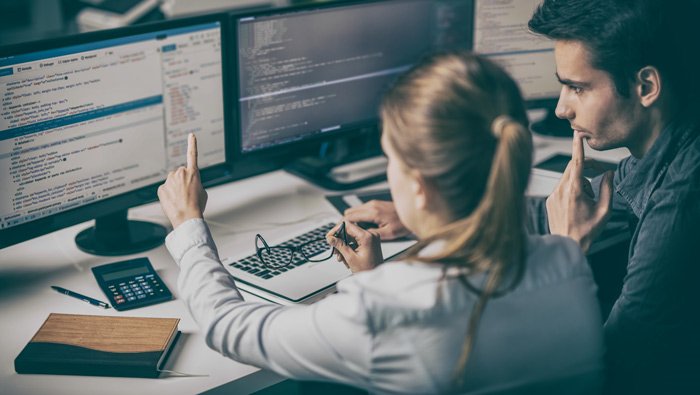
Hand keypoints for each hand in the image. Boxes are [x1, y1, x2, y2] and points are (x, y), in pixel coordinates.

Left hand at [158, 134, 207, 228]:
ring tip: (181, 199)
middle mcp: (180, 173)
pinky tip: (173, 202)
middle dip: (182, 181)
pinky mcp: (161, 188)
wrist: (187, 217)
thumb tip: (186, 184)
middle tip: (187, 193)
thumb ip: (194, 183)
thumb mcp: (202, 192)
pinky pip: (165, 189)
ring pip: (172, 181)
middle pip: (180, 173)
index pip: (193, 155)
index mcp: (193, 173)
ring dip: (175, 187)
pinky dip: (168, 194)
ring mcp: (169, 180)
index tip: (191, 135)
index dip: (193, 144)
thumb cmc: (197, 206)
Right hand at [326, 221, 382, 272]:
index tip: (329, 237)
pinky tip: (346, 257)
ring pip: (351, 237)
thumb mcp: (350, 258)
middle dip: (340, 240)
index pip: (348, 225)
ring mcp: (371, 238)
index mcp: (367, 236)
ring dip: (343, 245)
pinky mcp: (370, 242)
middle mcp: (370, 235)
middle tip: (334, 249)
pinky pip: (356, 241)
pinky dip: (349, 247)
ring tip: (340, 257)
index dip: (336, 230)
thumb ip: (339, 245)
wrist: (376, 278)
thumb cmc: (368, 270)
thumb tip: (330, 238)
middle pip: (349, 231)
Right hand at [344, 200, 410, 240]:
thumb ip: (372, 234)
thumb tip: (359, 235)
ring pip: (354, 210)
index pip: (350, 216)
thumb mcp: (388, 233)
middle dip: (345, 223)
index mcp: (373, 212)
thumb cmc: (402, 224)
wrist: (412, 213)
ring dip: (351, 220)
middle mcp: (371, 205)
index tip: (340, 233)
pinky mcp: (375, 204)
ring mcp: (373, 203)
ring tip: (353, 232)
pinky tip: (362, 226)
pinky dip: (358, 217)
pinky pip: (361, 210)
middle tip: (345, 234)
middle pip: (349, 212)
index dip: (343, 225)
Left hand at [546, 132, 613, 251]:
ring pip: (568, 177)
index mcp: (574, 190)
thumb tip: (609, 173)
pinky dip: (571, 189)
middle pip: (573, 167)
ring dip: (580, 181)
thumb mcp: (605, 210)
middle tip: (600, 174)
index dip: (577, 146)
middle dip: (587, 167)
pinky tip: (577, 205)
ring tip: (588, 200)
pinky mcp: (549, 200)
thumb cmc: (588, 230)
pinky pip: (561, 187)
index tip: (577, 134)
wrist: (568, 244)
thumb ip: (608, 188)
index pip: (576, 162)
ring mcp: (553, 195)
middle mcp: (560, 190)